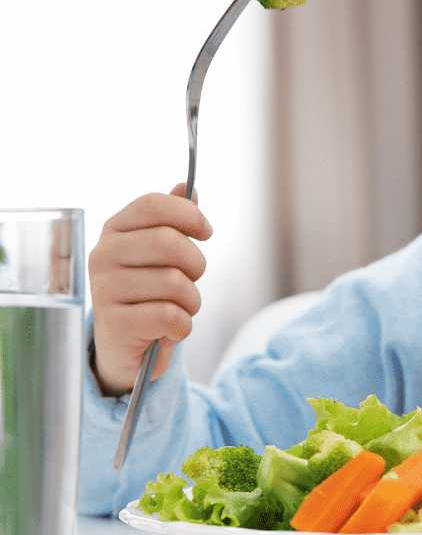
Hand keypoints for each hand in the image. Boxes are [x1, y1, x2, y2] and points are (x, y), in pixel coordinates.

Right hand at [88, 184, 211, 396]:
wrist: (124, 346)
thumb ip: (173, 221)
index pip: (154, 205)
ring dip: (191, 302)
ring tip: (176, 309)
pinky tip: (167, 331)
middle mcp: (103, 255)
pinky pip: (171, 316)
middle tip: (190, 280)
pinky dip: (182, 327)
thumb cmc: (148, 293)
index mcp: (115, 230)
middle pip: (170, 242)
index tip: (206, 232)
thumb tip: (189, 188)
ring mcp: (104, 289)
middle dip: (196, 265)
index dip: (189, 215)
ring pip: (176, 283)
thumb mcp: (160, 254)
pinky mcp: (114, 324)